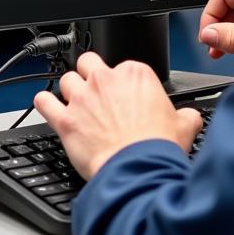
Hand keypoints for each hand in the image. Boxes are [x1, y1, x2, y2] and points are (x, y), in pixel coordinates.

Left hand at [34, 52, 202, 179]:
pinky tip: (47, 106)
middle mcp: (105, 80)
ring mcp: (82, 98)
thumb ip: (186, 115)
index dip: (121, 83)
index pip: (122, 66)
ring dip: (68, 91)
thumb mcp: (185, 126)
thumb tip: (190, 117)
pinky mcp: (65, 119)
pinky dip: (44, 104)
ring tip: (73, 103)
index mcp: (135, 74)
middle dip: (90, 75)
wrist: (138, 171)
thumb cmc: (157, 149)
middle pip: (88, 63)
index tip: (122, 96)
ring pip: (66, 80)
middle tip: (95, 92)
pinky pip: (44, 102)